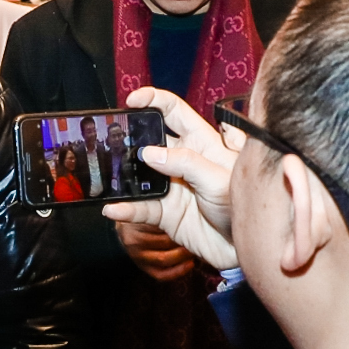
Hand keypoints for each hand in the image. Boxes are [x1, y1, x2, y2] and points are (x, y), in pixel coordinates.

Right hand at [100, 87, 238, 271]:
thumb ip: (186, 162)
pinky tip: (113, 208)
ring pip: (138, 172)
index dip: (154, 100)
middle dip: (130, 133)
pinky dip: (124, 208)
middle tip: (114, 135)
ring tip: (106, 171)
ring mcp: (170, 185)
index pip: (174, 111)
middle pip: (150, 138)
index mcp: (200, 142)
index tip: (134, 100)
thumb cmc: (241, 206)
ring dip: (121, 172)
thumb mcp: (219, 177)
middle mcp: (181, 160)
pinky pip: (139, 207)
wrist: (241, 247)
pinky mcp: (163, 211)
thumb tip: (150, 152)